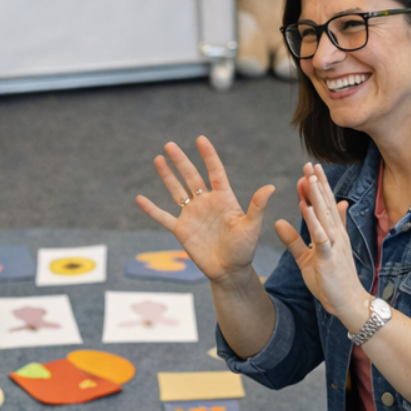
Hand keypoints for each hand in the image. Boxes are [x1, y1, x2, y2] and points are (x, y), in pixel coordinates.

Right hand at [135, 136, 274, 284]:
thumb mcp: (251, 226)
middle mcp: (206, 203)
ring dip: (167, 176)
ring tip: (158, 159)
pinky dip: (151, 209)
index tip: (200, 139)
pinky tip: (139, 199)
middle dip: (181, 161)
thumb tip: (270, 187)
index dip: (208, 156)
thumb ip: (257, 206)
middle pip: (191, 176)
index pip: (215, 172)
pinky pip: (163, 217)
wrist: (229, 271)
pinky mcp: (182, 230)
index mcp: (224, 198)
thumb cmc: (244, 249)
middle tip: (170, 144)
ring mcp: (192, 215)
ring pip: (176, 190)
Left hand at [274, 162, 368, 322]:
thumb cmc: (330, 280)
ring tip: (308, 178)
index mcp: (331, 233)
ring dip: (316, 196)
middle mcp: (335, 234)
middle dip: (317, 184)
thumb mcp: (307, 257)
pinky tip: (305, 207)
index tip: (308, 171)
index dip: (316, 187)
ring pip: (323, 216)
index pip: (323, 206)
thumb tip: (279, 222)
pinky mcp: (329, 257)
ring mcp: (334, 245)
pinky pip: (320, 237)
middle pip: (325, 204)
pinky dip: (313, 221)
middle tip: (309, 163)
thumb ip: (294, 239)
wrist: (347, 302)